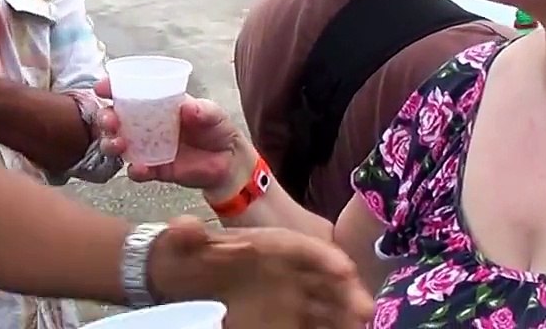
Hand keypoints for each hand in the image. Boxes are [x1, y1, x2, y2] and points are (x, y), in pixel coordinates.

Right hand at [95, 93, 251, 198]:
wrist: (229, 161)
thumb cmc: (217, 129)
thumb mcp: (214, 114)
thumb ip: (202, 111)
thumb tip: (188, 108)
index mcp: (157, 104)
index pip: (129, 93)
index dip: (112, 88)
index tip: (101, 87)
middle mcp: (147, 125)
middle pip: (115, 119)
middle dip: (105, 118)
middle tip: (110, 120)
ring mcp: (148, 148)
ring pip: (118, 145)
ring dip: (112, 143)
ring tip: (119, 144)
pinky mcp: (155, 169)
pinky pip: (138, 171)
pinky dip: (136, 170)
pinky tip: (139, 168)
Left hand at [148, 216, 373, 327]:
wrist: (181, 282)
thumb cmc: (189, 259)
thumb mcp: (182, 245)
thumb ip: (185, 237)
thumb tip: (181, 227)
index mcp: (271, 246)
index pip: (303, 248)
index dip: (324, 257)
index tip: (343, 269)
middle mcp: (287, 271)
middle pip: (325, 279)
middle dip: (347, 291)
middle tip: (363, 309)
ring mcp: (290, 298)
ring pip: (327, 306)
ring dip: (344, 315)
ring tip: (359, 327)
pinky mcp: (287, 320)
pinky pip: (314, 326)